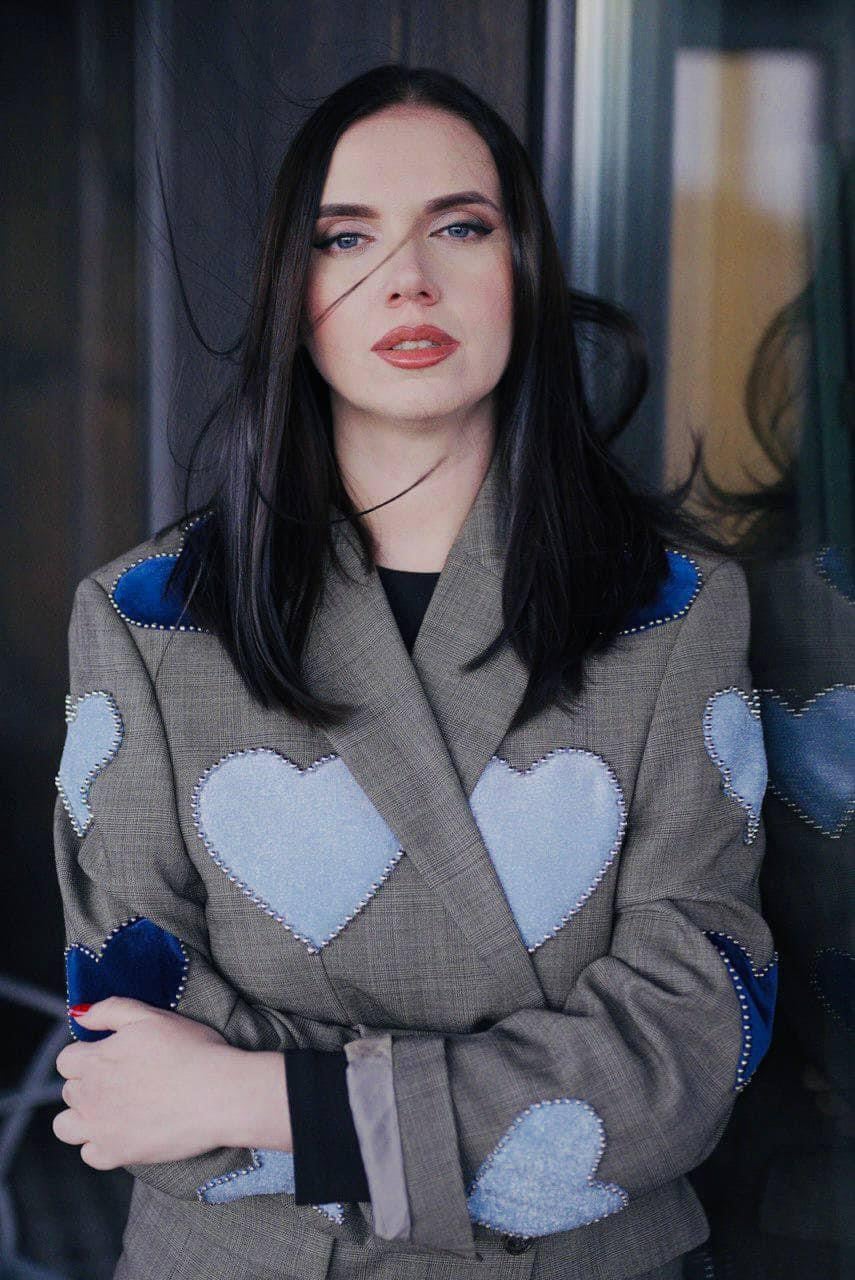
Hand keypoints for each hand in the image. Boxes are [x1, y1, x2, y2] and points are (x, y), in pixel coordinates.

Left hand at [53, 996, 234, 1168]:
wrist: (220, 1094)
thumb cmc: (192, 1051)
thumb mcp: (151, 1016)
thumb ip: (110, 1010)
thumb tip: (78, 1014)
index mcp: (96, 1060)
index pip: (66, 1060)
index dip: (87, 1055)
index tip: (111, 1056)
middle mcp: (90, 1096)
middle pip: (69, 1090)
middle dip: (89, 1083)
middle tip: (124, 1079)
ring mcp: (100, 1129)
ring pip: (65, 1126)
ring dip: (82, 1116)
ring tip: (113, 1109)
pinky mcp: (116, 1155)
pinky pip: (89, 1154)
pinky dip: (101, 1144)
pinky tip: (124, 1131)